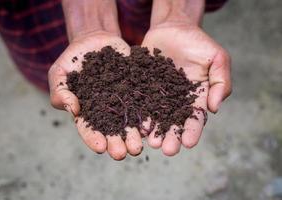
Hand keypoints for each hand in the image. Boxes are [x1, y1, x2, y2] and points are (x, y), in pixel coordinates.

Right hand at [48, 31, 142, 159]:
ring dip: (134, 135)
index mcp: (87, 111)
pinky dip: (147, 114)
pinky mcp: (135, 89)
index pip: (88, 129)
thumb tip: (73, 109)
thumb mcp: (59, 73)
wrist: (94, 41)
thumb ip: (60, 92)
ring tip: (139, 146)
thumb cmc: (72, 59)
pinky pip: (142, 102)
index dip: (94, 139)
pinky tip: (151, 124)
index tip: (101, 148)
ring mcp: (122, 100)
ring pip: (129, 121)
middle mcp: (106, 110)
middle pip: (111, 130)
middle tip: (123, 153)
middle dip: (117, 143)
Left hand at [141, 22, 231, 155]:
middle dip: (171, 137)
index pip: (195, 117)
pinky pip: (140, 102)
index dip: (193, 131)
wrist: (173, 28)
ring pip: (156, 116)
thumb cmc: (198, 42)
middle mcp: (177, 100)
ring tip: (151, 142)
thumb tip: (214, 109)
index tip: (189, 143)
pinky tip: (137, 125)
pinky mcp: (143, 87)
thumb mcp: (217, 58)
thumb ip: (221, 83)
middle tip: (167, 149)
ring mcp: (159, 94)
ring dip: (154, 131)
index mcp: (196, 97)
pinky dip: (139, 113)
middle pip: (174, 122)